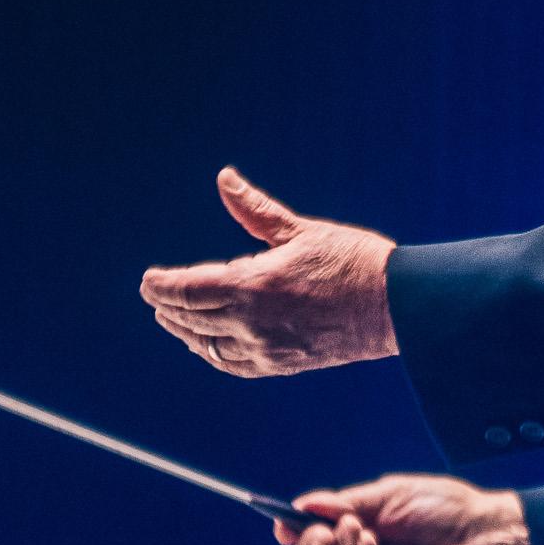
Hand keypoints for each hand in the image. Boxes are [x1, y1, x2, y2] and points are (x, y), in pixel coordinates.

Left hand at [139, 168, 398, 376]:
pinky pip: (232, 364)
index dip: (162, 286)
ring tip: (170, 318)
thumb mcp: (300, 230)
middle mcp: (252, 323)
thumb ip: (255, 210)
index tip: (148, 280)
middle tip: (153, 294)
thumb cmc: (353, 262)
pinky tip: (205, 345)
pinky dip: (210, 354)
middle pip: (192, 318)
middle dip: (167, 305)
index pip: (189, 290)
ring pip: (207, 345)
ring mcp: (265, 349)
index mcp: (253, 286)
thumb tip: (224, 179)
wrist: (395, 308)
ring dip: (184, 331)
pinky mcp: (281, 365)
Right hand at [274, 474, 538, 544]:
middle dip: (312, 543)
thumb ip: (346, 503)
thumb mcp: (387, 496)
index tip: (282, 523)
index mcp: (359, 530)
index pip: (316, 535)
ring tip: (360, 529)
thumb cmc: (444, 509)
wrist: (483, 533)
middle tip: (323, 528)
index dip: (295, 530)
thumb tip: (303, 506)